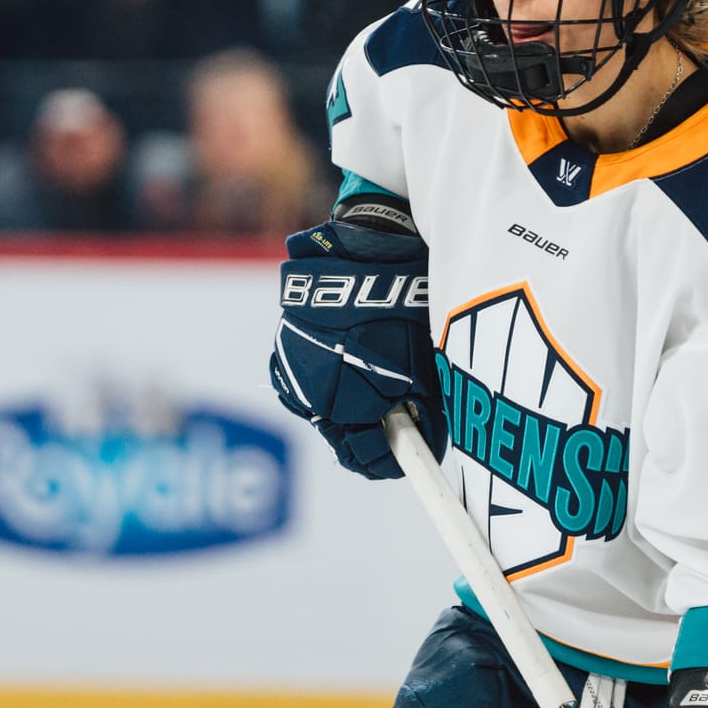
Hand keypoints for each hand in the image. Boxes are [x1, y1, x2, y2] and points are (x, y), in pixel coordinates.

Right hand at [268, 219, 444, 478]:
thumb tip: (424, 445)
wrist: (368, 247)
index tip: (412, 456)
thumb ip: (423, 413)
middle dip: (372, 431)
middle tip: (405, 412)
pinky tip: (355, 358)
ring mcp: (291, 370)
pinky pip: (308, 384)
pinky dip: (331, 381)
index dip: (392, 461)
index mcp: (345, 401)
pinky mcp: (283, 350)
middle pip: (342, 437)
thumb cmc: (405, 305)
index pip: (366, 458)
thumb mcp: (425, 363)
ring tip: (381, 377)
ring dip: (350, 406)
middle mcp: (309, 392)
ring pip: (324, 411)